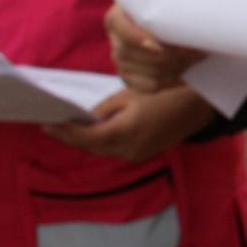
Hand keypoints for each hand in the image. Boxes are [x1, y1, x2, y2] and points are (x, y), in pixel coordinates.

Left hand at [45, 86, 217, 162]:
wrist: (201, 105)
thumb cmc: (166, 91)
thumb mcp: (132, 94)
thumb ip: (105, 109)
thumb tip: (84, 118)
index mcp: (126, 132)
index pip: (86, 137)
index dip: (64, 131)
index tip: (46, 124)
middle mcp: (129, 150)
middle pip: (91, 147)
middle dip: (70, 137)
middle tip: (50, 125)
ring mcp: (138, 155)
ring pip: (102, 150)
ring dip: (84, 140)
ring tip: (65, 128)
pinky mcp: (144, 154)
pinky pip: (115, 149)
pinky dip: (101, 141)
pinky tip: (91, 131)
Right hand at [105, 3, 204, 91]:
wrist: (161, 23)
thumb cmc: (161, 8)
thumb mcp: (158, 0)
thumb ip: (165, 6)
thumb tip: (189, 16)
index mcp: (115, 19)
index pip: (122, 30)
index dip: (139, 40)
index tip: (159, 47)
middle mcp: (116, 43)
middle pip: (142, 56)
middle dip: (171, 54)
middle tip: (196, 48)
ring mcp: (121, 64)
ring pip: (150, 72)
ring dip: (178, 66)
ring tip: (197, 56)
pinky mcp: (131, 80)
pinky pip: (151, 86)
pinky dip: (171, 80)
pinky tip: (186, 72)